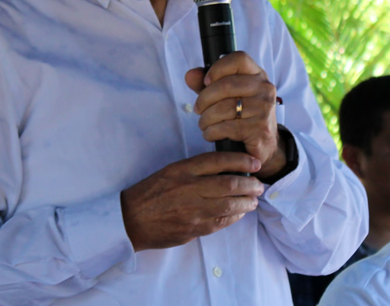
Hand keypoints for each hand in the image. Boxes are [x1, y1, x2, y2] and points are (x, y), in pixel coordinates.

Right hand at [121, 151, 263, 251]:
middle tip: (259, 185)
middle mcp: (188, 188)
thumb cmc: (150, 193)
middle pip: (229, 184)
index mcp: (182, 170)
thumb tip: (225, 170)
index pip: (218, 161)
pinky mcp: (193, 229)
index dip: (241, 161)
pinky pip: (221, 222)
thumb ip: (195, 170)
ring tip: (253, 200)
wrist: (130, 220)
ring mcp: (192, 210)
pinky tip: (240, 213)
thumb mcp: (170, 172)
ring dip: (246, 202)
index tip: (254, 163)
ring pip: (229, 205)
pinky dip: (235, 217)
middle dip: (250, 185)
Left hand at [185, 51, 286, 179]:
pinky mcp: (260, 129)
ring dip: (206, 119)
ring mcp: (264, 108)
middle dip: (204, 99)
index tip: (206, 82)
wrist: (264, 143)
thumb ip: (206, 84)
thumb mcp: (225, 96)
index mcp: (257, 75)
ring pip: (224, 108)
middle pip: (226, 85)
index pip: (239, 58)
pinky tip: (211, 134)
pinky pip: (226, 127)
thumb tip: (190, 75)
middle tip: (198, 109)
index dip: (218, 68)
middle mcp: (265, 88)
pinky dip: (212, 132)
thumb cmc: (241, 115)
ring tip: (204, 124)